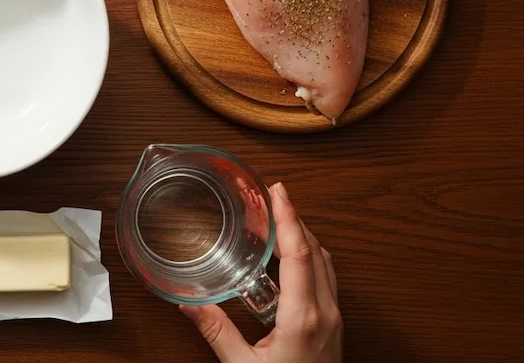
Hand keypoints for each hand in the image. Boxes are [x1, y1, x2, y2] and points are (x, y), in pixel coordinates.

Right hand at [182, 183, 341, 362]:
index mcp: (304, 318)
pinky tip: (294, 260)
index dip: (290, 217)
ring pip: (327, 264)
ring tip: (283, 220)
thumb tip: (188, 305)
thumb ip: (216, 332)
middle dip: (297, 219)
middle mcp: (326, 314)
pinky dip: (312, 259)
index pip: (300, 253)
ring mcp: (335, 321)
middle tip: (275, 196)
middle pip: (317, 251)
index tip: (278, 191)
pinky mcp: (334, 329)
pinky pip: (328, 281)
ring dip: (306, 237)